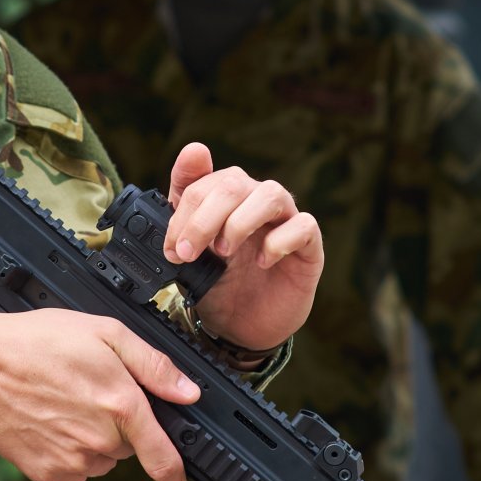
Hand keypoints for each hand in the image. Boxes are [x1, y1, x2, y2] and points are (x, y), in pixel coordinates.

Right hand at [0, 305, 199, 480]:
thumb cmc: (38, 343)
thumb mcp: (105, 333)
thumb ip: (153, 366)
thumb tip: (188, 392)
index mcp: (121, 406)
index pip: (163, 457)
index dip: (174, 469)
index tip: (176, 473)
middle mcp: (100, 440)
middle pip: (128, 447)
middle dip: (119, 426)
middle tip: (90, 393)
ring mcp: (72, 460)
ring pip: (100, 459)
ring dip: (92, 439)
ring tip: (64, 403)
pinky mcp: (47, 472)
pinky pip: (73, 469)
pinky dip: (68, 451)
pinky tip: (50, 421)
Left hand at [163, 143, 322, 350]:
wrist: (242, 327)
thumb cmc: (219, 284)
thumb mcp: (188, 252)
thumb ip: (183, 211)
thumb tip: (190, 154)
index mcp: (224, 197)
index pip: (204, 178)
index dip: (184, 207)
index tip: (172, 241)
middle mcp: (255, 200)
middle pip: (233, 183)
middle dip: (203, 220)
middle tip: (187, 253)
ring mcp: (284, 219)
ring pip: (270, 194)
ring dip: (239, 223)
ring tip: (223, 252)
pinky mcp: (308, 244)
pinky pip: (304, 225)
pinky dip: (279, 242)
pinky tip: (262, 262)